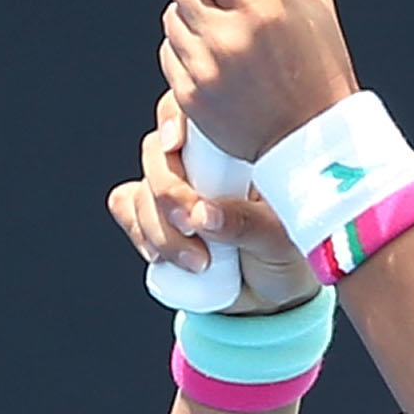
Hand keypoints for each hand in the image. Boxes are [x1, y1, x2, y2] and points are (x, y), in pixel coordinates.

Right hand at [105, 94, 323, 312]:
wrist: (271, 301)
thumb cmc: (287, 258)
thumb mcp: (281, 240)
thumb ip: (248, 224)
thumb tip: (205, 215)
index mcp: (236, 149)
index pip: (194, 112)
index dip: (176, 120)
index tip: (176, 144)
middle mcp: (199, 160)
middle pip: (157, 152)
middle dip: (168, 194)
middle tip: (194, 226)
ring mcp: (172, 186)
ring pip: (141, 188)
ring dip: (159, 229)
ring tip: (199, 263)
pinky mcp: (151, 214)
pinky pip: (126, 207)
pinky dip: (139, 231)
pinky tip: (164, 257)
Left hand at [158, 0, 360, 161]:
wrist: (312, 141)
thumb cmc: (320, 73)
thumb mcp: (316, 8)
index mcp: (261, 6)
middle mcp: (227, 35)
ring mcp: (204, 67)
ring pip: (171, 17)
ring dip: (192, 17)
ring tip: (223, 32)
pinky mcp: (190, 95)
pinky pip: (170, 53)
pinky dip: (188, 51)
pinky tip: (217, 60)